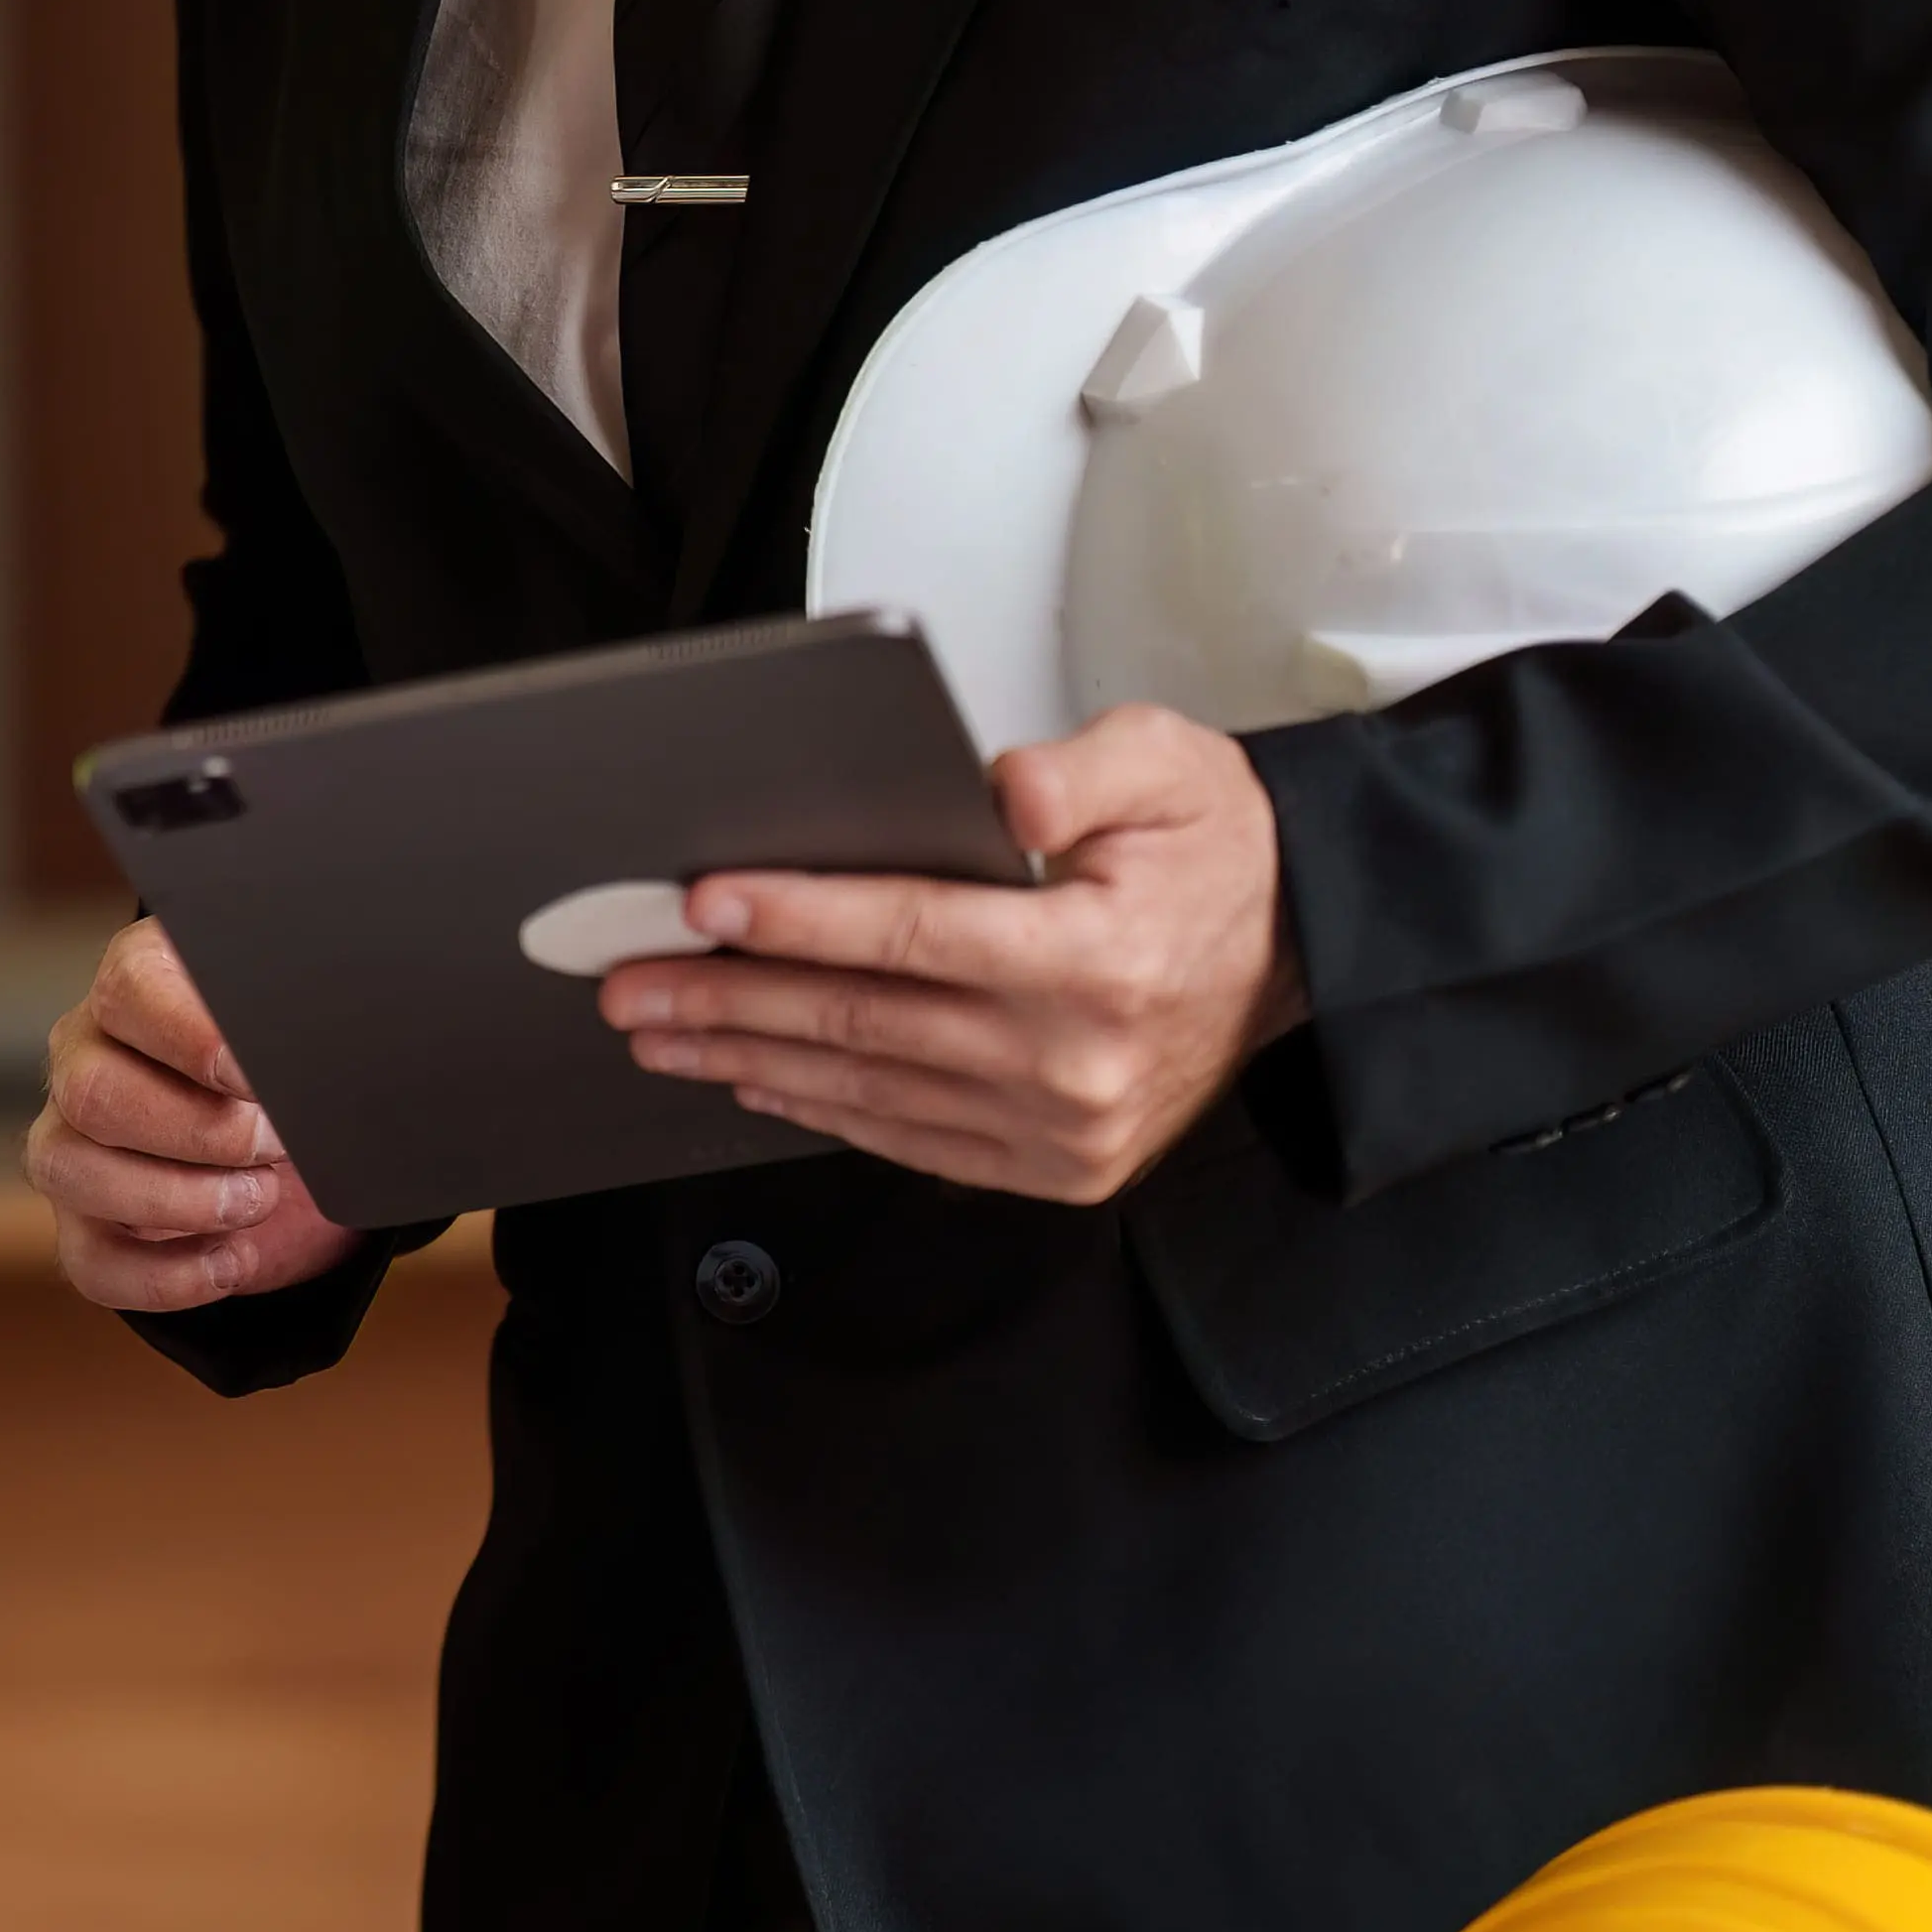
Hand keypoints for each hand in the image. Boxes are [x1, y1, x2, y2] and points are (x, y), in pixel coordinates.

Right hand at [26, 918, 367, 1312]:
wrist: (285, 1141)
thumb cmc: (283, 1070)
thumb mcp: (296, 1030)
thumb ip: (293, 1025)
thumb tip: (313, 1054)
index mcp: (136, 985)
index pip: (128, 991)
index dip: (195, 1040)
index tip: (256, 1079)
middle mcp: (85, 1056)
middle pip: (92, 1092)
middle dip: (200, 1132)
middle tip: (275, 1144)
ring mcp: (70, 1141)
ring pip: (69, 1170)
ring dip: (180, 1200)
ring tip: (258, 1200)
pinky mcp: (83, 1222)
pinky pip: (89, 1260)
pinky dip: (168, 1276)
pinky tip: (232, 1261)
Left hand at [606, 704, 1306, 1201]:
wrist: (1300, 949)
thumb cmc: (1216, 851)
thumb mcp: (1170, 764)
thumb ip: (1078, 768)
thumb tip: (996, 793)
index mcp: (1096, 956)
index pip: (913, 933)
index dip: (798, 918)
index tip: (703, 904)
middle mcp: (1075, 1059)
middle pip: (866, 1022)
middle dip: (732, 999)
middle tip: (631, 983)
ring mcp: (1065, 1129)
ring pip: (871, 1091)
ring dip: (750, 1060)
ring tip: (661, 1032)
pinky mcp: (1058, 1167)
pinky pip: (913, 1140)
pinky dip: (824, 1110)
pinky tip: (757, 1079)